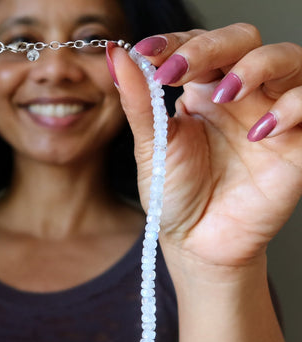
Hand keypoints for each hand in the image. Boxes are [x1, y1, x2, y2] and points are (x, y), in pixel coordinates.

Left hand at [109, 24, 301, 267]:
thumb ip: (139, 101)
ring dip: (257, 67)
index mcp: (203, 93)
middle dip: (212, 47)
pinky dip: (291, 107)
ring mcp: (271, 114)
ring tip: (224, 95)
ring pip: (287, 59)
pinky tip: (260, 131)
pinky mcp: (298, 141)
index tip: (146, 53)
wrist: (196, 242)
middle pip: (244, 41)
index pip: (199, 46)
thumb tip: (117, 56)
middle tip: (178, 71)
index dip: (175, 42)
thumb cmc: (175, 195)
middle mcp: (240, 96)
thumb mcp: (152, 147)